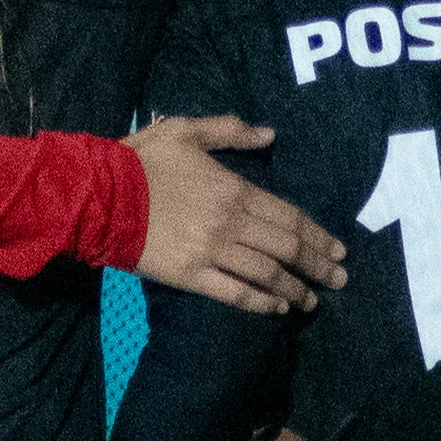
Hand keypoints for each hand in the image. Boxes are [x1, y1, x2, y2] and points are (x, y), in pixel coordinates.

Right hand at [132, 115, 344, 313]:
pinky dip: (260, 303)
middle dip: (318, 265)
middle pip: (287, 248)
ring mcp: (212, 252)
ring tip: (312, 301)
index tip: (338, 249)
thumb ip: (230, 131)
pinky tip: (277, 309)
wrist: (100, 195)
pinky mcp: (191, 276)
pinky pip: (234, 293)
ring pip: (267, 274)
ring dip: (295, 289)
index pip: (289, 217)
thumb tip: (269, 133)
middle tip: (339, 279)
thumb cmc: (142, 160)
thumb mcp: (186, 131)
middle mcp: (231, 223)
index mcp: (235, 190)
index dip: (318, 235)